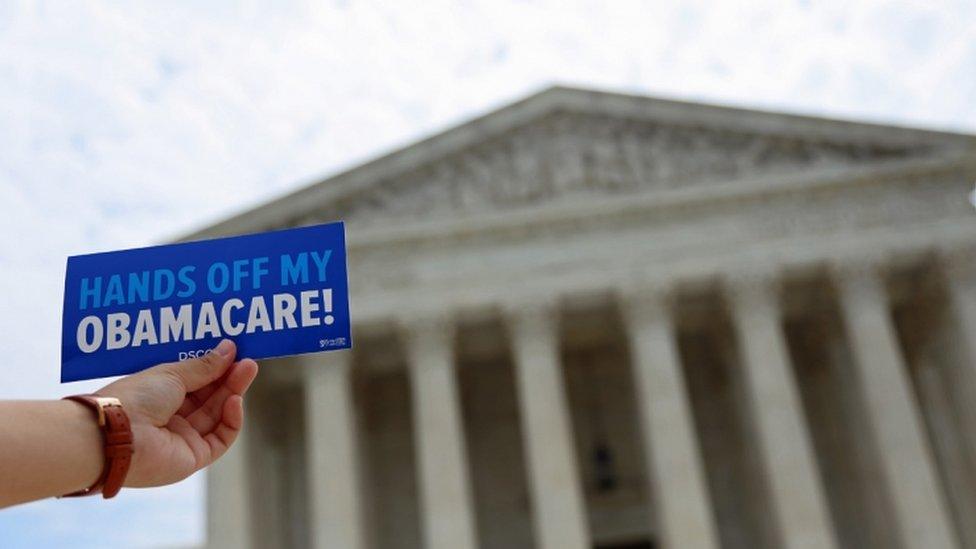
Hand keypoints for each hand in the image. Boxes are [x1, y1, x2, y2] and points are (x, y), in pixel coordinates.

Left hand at [95, 339, 257, 486]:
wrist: (116, 435)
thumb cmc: (136, 398)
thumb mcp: (172, 374)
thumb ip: (204, 366)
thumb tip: (229, 349)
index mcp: (160, 396)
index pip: (196, 381)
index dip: (215, 366)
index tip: (234, 350)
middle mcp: (172, 417)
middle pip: (210, 397)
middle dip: (229, 378)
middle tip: (248, 361)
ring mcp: (183, 438)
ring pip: (217, 415)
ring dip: (233, 393)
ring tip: (247, 370)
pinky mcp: (194, 457)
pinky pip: (220, 438)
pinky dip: (232, 420)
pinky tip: (235, 401)